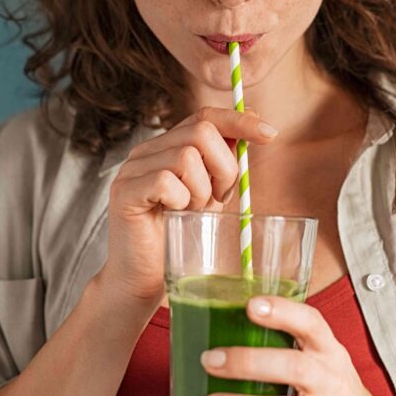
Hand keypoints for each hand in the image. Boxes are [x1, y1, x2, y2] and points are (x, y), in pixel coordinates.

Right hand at [100, 106, 278, 303]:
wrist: (144, 279)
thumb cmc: (179, 237)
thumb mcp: (210, 194)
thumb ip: (224, 161)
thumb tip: (256, 123)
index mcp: (168, 146)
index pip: (205, 116)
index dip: (239, 121)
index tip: (270, 134)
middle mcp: (147, 151)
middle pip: (201, 132)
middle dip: (224, 168)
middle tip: (219, 199)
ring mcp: (132, 169)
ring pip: (186, 157)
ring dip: (202, 190)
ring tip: (193, 212)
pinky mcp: (125, 191)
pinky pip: (166, 181)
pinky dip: (181, 201)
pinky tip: (176, 216)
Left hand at [197, 296, 388, 395]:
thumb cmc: (330, 383)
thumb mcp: (321, 355)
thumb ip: (289, 341)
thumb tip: (227, 324)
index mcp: (329, 350)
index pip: (311, 323)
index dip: (283, 311)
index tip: (251, 305)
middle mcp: (330, 379)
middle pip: (293, 367)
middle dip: (249, 362)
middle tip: (210, 359)